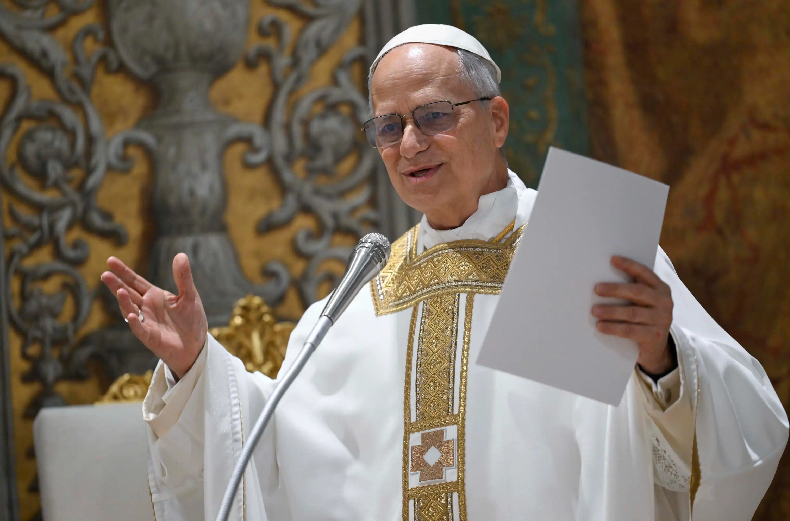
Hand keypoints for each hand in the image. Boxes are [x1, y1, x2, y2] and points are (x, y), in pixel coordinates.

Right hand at [101, 253, 207, 378]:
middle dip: (117, 284)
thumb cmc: (191, 320)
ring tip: (119, 290)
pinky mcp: (150, 337)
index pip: (135, 281)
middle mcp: (147, 307)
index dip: (123, 271)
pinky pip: (140, 329)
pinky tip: (132, 315)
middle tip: (105, 274)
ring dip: (124, 301)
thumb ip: (183, 277)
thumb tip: (181, 255)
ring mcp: (146, 322)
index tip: (110, 260)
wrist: (196, 345)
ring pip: (131, 310)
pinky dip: (135, 323)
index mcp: (154, 296)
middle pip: (128, 293)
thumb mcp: (189, 295)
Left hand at [591, 256, 674, 374]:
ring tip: (594, 310)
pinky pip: (630, 330)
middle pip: (637, 292)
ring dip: (611, 311)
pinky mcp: (655, 336)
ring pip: (632, 313)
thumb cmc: (643, 318)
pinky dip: (613, 328)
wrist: (656, 348)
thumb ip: (631, 290)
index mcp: (661, 288)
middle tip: (596, 289)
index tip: (612, 259)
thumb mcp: (642, 303)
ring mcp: (661, 320)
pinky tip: (600, 326)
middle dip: (615, 289)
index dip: (629, 265)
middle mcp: (664, 302)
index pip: (645, 273)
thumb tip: (602, 279)